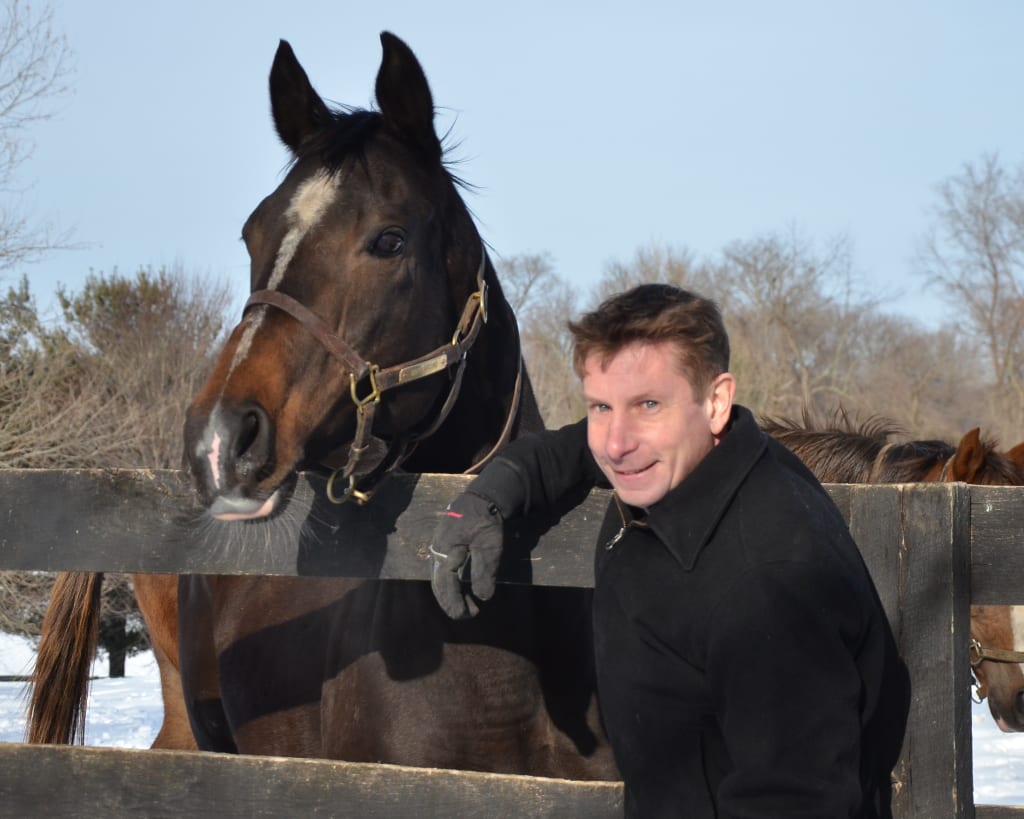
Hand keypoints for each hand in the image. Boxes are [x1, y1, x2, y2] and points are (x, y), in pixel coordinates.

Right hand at [429, 491, 504, 618]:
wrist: (482, 496)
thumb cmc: (485, 520)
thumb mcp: (490, 546)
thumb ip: (485, 571)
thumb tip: (483, 597)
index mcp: (445, 552)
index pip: (446, 585)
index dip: (454, 603)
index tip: (465, 615)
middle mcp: (437, 551)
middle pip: (439, 584)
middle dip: (451, 602)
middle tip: (467, 614)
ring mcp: (438, 547)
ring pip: (439, 578)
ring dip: (450, 594)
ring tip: (466, 605)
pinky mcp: (444, 545)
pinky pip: (443, 570)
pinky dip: (450, 584)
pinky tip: (461, 588)